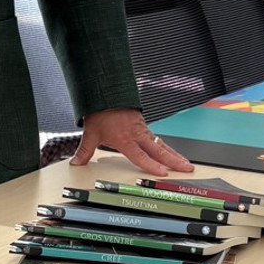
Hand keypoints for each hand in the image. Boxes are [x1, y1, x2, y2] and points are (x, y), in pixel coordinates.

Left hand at [70, 107, 193, 176]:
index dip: (152, 165)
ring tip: (185, 163)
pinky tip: (170, 151)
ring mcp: (143, 130)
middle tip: (187, 168)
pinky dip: (166, 146)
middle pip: (159, 150)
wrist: (106, 91)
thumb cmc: (100, 112)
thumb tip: (76, 162)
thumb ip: (85, 151)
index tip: (164, 172)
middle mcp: (137, 135)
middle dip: (174, 160)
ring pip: (162, 144)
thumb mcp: (91, 133)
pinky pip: (158, 138)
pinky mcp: (144, 125)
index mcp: (125, 139)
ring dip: (174, 154)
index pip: (141, 156)